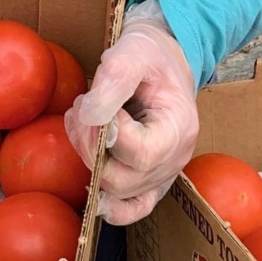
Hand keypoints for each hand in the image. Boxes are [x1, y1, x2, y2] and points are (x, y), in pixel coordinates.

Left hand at [64, 0, 198, 224]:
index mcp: (179, 127)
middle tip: (82, 107)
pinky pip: (133, 209)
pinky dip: (110, 204)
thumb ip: (113, 80)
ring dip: (88, 157)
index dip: (108, 132)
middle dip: (89, 145)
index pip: (140, 152)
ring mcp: (163, 174)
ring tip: (85, 119)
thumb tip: (90, 116)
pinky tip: (92, 187)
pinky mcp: (149, 180)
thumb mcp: (133, 51)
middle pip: (123, 179)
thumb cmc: (151, 54)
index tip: (99, 100)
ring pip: (117, 191)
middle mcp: (176, 159)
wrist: (164, 60)